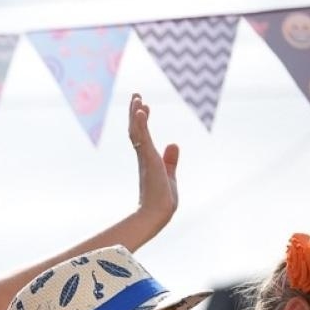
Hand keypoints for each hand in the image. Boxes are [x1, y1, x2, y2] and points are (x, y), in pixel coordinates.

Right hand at [127, 93, 178, 230]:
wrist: (156, 213)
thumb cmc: (162, 200)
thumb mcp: (169, 174)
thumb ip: (171, 159)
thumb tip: (173, 143)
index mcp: (147, 160)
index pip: (142, 136)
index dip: (142, 121)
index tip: (142, 107)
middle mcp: (143, 156)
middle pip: (136, 130)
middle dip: (135, 113)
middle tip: (136, 96)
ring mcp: (144, 156)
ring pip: (137, 130)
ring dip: (136, 113)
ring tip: (137, 98)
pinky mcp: (148, 158)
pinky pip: (142, 137)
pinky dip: (140, 123)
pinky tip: (140, 110)